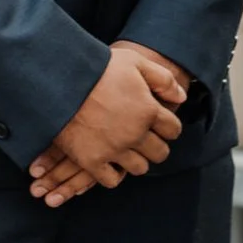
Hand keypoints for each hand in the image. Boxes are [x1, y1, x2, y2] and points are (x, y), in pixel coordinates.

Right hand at [28, 48, 186, 204]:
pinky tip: (111, 163)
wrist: (61, 81)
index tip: (162, 125)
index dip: (169, 127)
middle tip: (148, 140)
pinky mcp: (92, 161)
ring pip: (139, 168)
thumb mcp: (135, 62)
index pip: (173, 129)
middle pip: (160, 152)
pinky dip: (114, 174)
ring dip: (138, 160)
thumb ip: (163, 79)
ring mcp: (114, 150)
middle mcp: (136, 134)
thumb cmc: (99, 68)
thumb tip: (182, 96)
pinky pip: (112, 180)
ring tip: (130, 151)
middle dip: (157, 146)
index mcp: (149, 110)